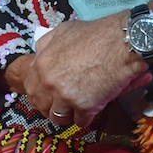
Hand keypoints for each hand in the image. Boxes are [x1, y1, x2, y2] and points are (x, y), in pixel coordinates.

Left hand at [23, 13, 151, 126]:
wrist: (122, 42)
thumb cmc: (95, 33)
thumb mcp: (63, 31)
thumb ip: (46, 45)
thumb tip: (39, 54)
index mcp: (42, 63)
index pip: (30, 87)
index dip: (39, 92)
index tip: (47, 94)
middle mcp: (50, 82)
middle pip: (41, 105)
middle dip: (50, 105)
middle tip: (62, 102)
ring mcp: (66, 96)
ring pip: (58, 117)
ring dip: (68, 113)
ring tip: (77, 106)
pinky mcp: (85, 107)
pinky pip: (80, 121)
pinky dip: (86, 116)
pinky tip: (93, 105)